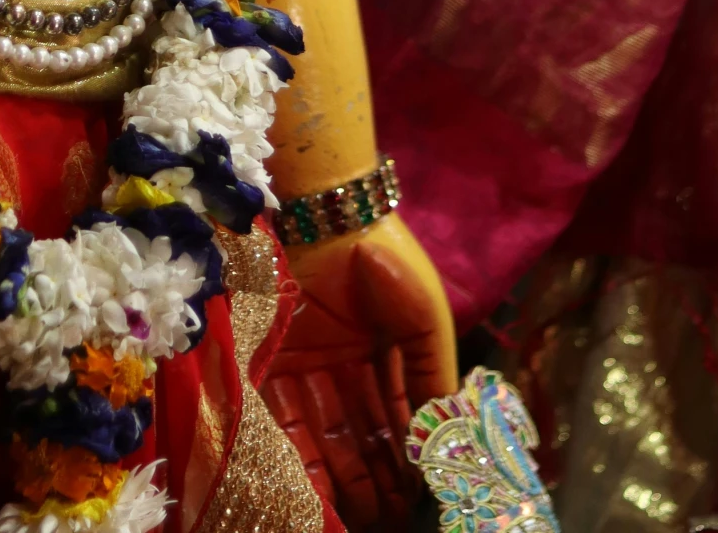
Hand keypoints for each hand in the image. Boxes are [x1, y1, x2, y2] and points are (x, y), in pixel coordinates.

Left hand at [261, 211, 456, 527]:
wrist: (333, 215)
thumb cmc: (387, 261)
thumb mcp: (425, 322)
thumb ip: (432, 379)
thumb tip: (446, 436)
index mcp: (380, 355)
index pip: (390, 418)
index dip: (399, 459)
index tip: (410, 499)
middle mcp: (340, 365)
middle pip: (353, 431)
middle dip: (366, 475)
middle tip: (380, 516)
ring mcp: (304, 361)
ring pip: (319, 431)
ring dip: (332, 474)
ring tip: (348, 513)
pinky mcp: (271, 355)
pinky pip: (281, 413)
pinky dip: (294, 450)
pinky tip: (308, 485)